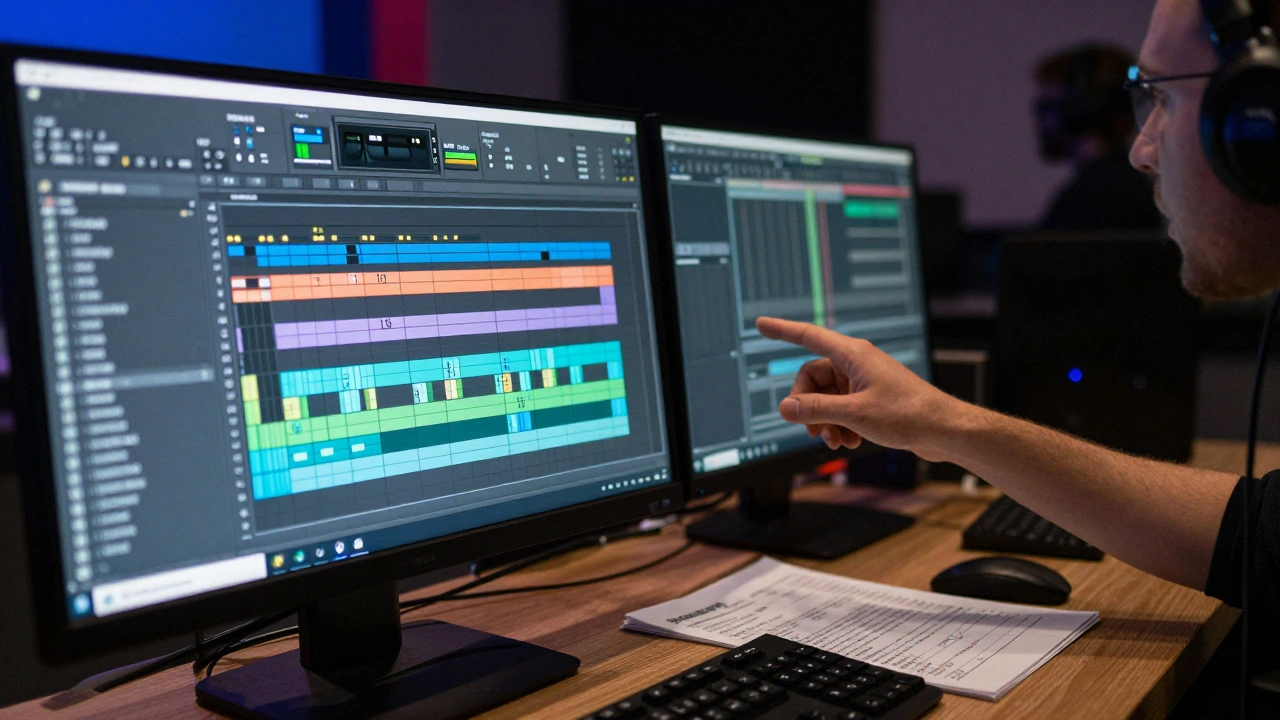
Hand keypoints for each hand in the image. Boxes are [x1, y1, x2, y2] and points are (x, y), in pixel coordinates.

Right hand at [755, 316, 960, 461]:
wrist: (943, 431)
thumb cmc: (908, 415)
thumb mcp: (854, 414)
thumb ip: (815, 409)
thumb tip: (785, 408)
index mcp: (853, 355)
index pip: (808, 337)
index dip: (782, 330)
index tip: (761, 324)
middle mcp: (857, 364)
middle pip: (812, 378)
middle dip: (807, 406)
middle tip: (810, 430)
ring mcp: (864, 382)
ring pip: (826, 397)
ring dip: (824, 421)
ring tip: (835, 441)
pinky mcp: (871, 399)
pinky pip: (841, 408)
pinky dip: (839, 425)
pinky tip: (849, 442)